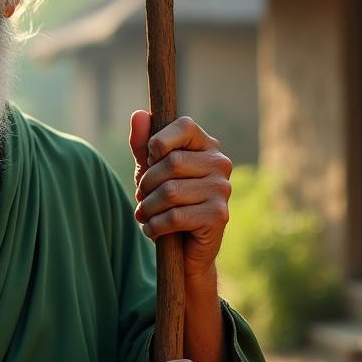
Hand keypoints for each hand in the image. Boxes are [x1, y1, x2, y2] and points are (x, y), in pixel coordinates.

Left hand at [129, 111, 232, 285]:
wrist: (185, 247)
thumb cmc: (167, 200)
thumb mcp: (150, 170)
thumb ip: (142, 144)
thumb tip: (139, 114)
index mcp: (206, 145)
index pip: (184, 125)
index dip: (158, 141)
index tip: (149, 160)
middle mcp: (220, 163)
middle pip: (171, 162)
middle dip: (146, 183)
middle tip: (142, 197)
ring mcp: (222, 189)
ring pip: (170, 192)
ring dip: (147, 207)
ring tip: (145, 214)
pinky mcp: (219, 216)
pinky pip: (174, 217)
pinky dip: (155, 226)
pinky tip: (153, 229)